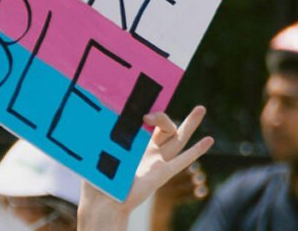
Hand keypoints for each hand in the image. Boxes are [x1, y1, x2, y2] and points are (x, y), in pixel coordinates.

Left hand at [78, 106, 213, 229]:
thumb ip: (97, 132)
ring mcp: (157, 161)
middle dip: (166, 114)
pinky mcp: (162, 173)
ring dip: (189, 123)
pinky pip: (183, 159)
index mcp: (132, 144)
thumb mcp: (95, 149)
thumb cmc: (96, 179)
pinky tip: (209, 140)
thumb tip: (88, 112)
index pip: (144, 121)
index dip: (145, 109)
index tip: (138, 95)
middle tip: (166, 96)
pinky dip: (197, 150)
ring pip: (176, 138)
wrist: (104, 202)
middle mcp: (146, 151)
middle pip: (163, 127)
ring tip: (201, 108)